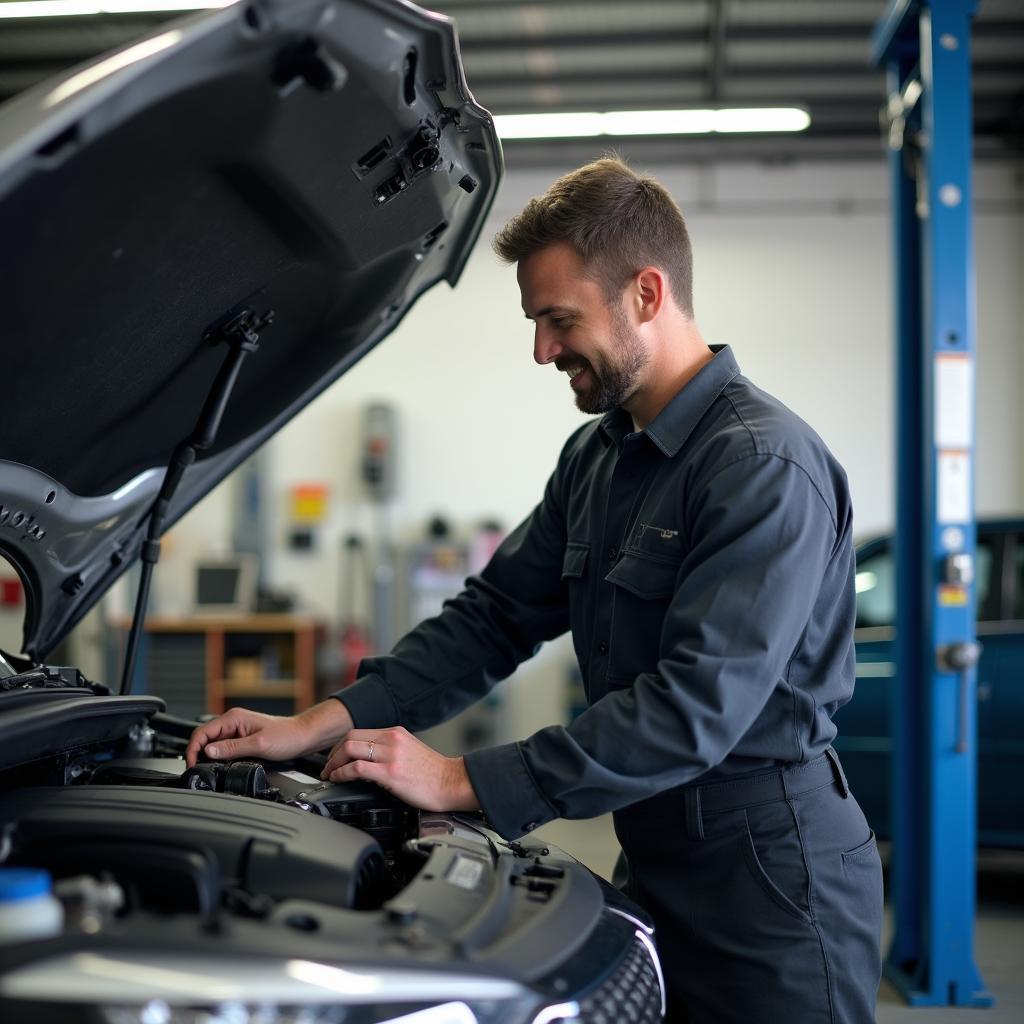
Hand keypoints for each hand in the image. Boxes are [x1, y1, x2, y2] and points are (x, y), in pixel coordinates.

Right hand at [185, 700, 352, 767]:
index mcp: (233, 718)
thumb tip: (208, 751)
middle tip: (197, 771)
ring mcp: (237, 730)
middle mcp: (233, 722)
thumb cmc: (287, 737)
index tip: (192, 765)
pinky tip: (221, 766)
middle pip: (204, 737)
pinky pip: (224, 748)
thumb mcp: (258, 745)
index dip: (193, 749)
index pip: (201, 732)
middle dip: (197, 754)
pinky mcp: (243, 739)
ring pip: (213, 743)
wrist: (304, 737)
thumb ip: (232, 748)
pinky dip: (218, 757)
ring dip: (207, 756)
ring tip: (207, 770)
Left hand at [320, 726, 479, 812]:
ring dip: (334, 763)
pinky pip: (357, 768)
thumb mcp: (410, 751)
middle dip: (333, 754)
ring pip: (350, 749)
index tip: (335, 757)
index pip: (358, 732)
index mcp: (396, 733)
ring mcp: (391, 755)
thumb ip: (390, 749)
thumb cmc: (434, 773)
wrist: (452, 783)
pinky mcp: (391, 773)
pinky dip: (342, 773)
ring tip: (330, 774)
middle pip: (350, 738)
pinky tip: (339, 779)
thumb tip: (369, 759)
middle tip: (327, 767)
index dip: (341, 745)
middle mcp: (392, 740)